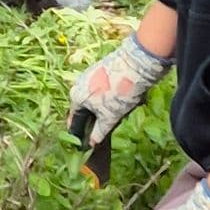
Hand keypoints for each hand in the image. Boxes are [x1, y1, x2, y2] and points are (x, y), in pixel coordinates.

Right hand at [67, 30, 169, 153]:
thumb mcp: (110, 117)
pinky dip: (111, 97)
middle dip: (97, 119)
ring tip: (122, 111)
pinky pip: (103, 89)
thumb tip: (92, 143)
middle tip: (109, 127)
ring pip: (96, 99)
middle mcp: (78, 85)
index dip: (79, 133)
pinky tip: (125, 99)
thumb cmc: (118, 93)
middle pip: (86, 109)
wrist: (134, 65)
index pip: (75, 120)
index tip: (83, 143)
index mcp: (76, 97)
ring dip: (106, 108)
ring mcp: (89, 76)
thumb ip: (99, 132)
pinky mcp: (101, 70)